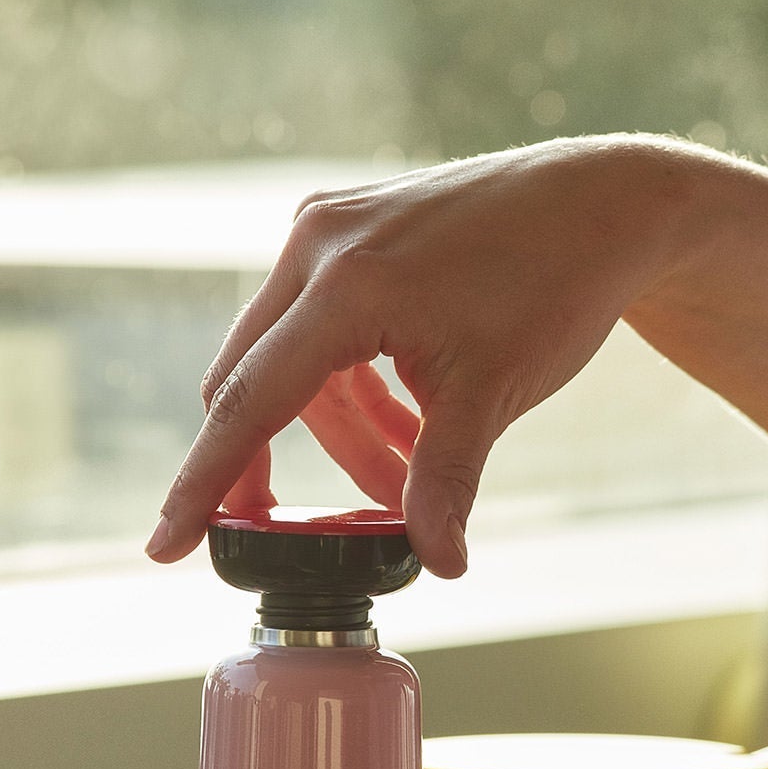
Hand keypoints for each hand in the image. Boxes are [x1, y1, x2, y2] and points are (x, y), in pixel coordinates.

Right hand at [147, 136, 689, 577]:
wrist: (603, 203)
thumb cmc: (554, 284)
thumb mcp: (494, 394)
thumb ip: (445, 482)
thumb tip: (437, 565)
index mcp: (343, 285)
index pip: (248, 404)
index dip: (203, 484)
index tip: (163, 546)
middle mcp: (316, 245)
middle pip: (253, 383)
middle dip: (270, 467)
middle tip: (284, 534)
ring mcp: (326, 228)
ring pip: (294, 364)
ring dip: (337, 433)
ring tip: (400, 480)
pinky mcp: (346, 228)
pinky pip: (319, 327)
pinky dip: (353, 390)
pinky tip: (407, 425)